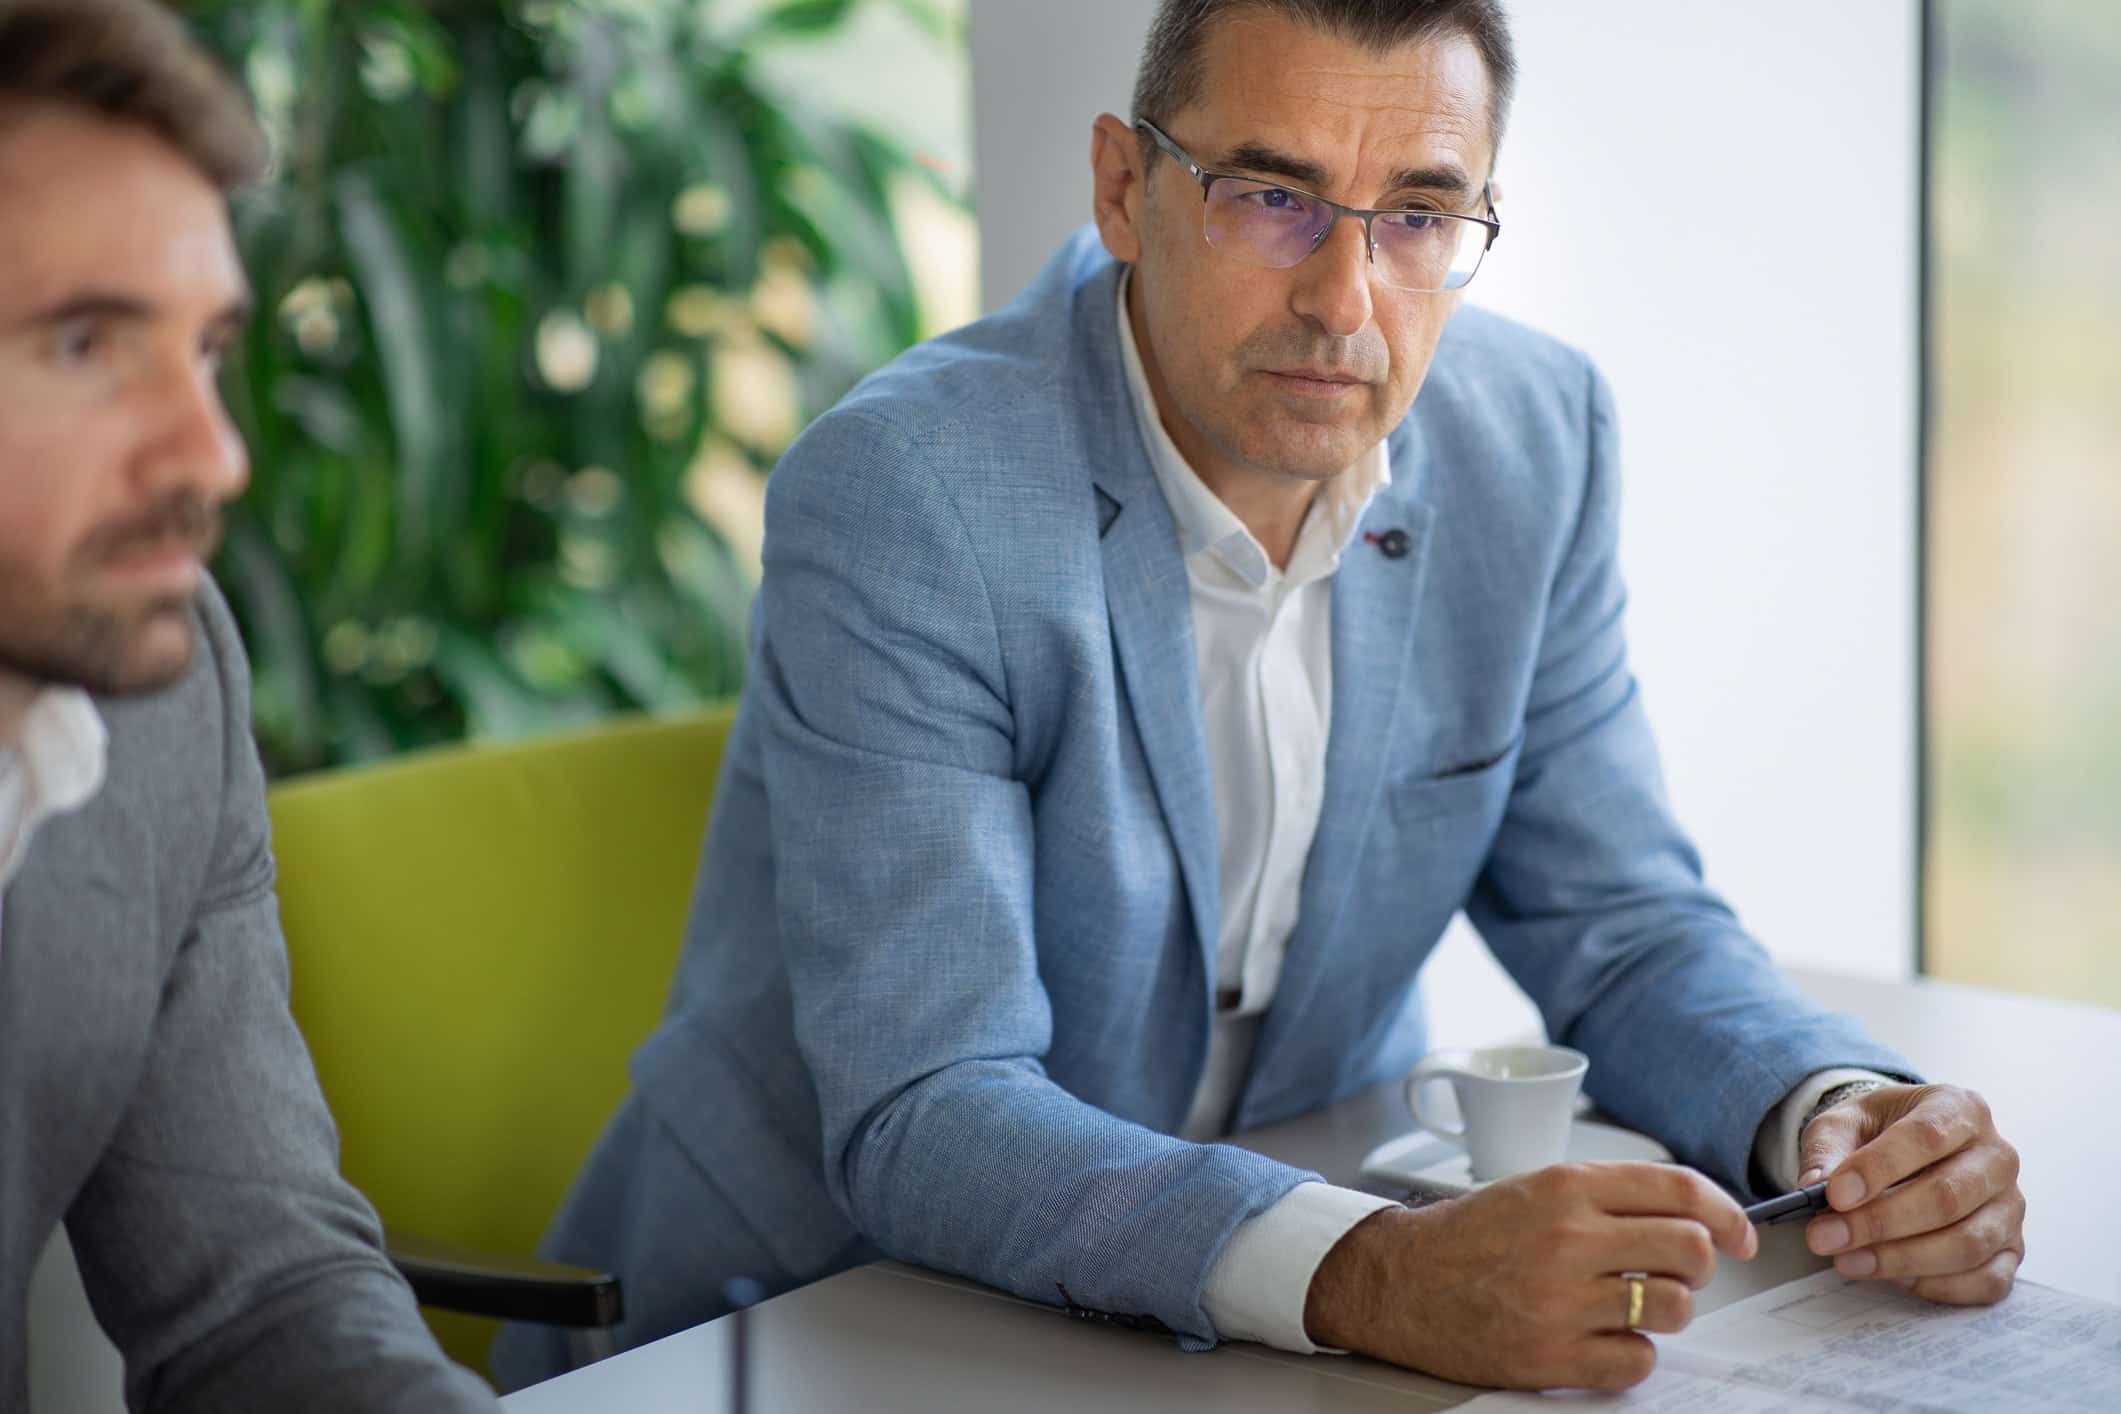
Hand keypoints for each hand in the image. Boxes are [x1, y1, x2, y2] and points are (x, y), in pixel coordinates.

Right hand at [1303, 1162, 1755, 1389]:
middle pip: (1691, 1251)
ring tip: (1628, 1306)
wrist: (1399, 1281)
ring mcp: (1561, 1300)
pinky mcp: (1551, 1355)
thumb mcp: (1535, 1188)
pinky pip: (1638, 1361)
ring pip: (1674, 1307)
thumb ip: (1608, 1196)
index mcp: (1567, 1187)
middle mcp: (1569, 1238)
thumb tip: (1693, 1218)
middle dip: (1697, 1265)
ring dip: (1664, 1310)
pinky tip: (1603, 1339)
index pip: (1679, 1190)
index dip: (1726, 1213)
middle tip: (1673, 1272)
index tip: (1741, 1234)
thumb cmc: (1469, 1236)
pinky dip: (1633, 1354)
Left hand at [1798, 1083, 2024, 1304]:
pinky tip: (1893, 1278)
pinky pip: (1988, 1280)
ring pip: (1968, 1243)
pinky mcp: (2012, 1248)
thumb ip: (1827, 1149)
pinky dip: (1938, 1286)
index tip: (1834, 1194)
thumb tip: (1813, 1186)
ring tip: (1846, 1260)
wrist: (1907, 1149)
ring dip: (1901, 1259)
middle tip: (1825, 1237)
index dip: (1879, 1168)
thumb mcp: (1843, 1123)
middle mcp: (1998, 1156)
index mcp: (1961, 1108)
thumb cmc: (1878, 1133)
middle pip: (1947, 1196)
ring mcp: (2010, 1206)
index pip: (1926, 1136)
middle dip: (1879, 1223)